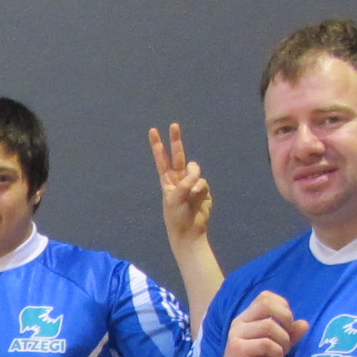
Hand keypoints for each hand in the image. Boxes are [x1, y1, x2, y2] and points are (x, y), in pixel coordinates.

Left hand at [151, 123, 211, 246]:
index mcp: (167, 181)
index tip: (152, 131)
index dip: (158, 146)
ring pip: (195, 169)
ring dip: (193, 178)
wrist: (190, 231)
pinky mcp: (203, 189)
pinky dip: (200, 190)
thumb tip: (198, 173)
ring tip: (190, 192)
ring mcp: (192, 183)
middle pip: (178, 155)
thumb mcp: (175, 199)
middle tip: (174, 125)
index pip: (161, 160)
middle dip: (176, 140)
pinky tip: (198, 200)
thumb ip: (185, 183)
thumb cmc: (177, 217)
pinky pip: (203, 182)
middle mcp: (179, 179)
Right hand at [217, 293, 305, 356]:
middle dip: (285, 318)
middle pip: (266, 304)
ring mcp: (237, 334)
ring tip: (283, 352)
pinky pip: (265, 343)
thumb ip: (290, 335)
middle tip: (288, 336)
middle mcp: (240, 321)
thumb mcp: (278, 347)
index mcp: (247, 317)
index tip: (287, 324)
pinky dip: (277, 352)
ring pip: (269, 325)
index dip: (282, 306)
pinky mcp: (238, 348)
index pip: (265, 296)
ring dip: (284, 340)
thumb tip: (304, 323)